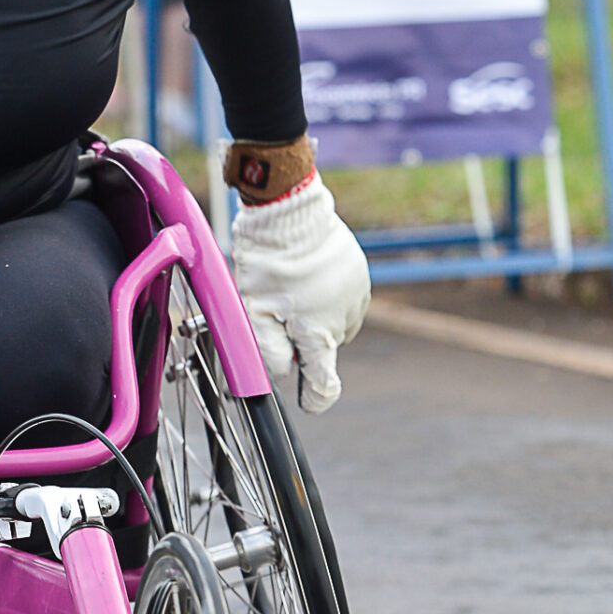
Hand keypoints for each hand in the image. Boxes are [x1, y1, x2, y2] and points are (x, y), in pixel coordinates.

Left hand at [231, 174, 370, 414]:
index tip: (308, 403)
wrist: (289, 210)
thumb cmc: (266, 262)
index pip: (324, 383)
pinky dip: (327, 295)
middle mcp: (345, 318)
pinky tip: (307, 277)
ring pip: (335, 323)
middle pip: (325, 348)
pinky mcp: (359, 273)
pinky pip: (343, 297)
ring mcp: (356, 294)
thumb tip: (279, 376)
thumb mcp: (253, 312)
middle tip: (279, 315)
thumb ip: (268, 351)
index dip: (315, 398)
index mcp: (318, 333)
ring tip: (292, 290)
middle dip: (305, 341)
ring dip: (317, 317)